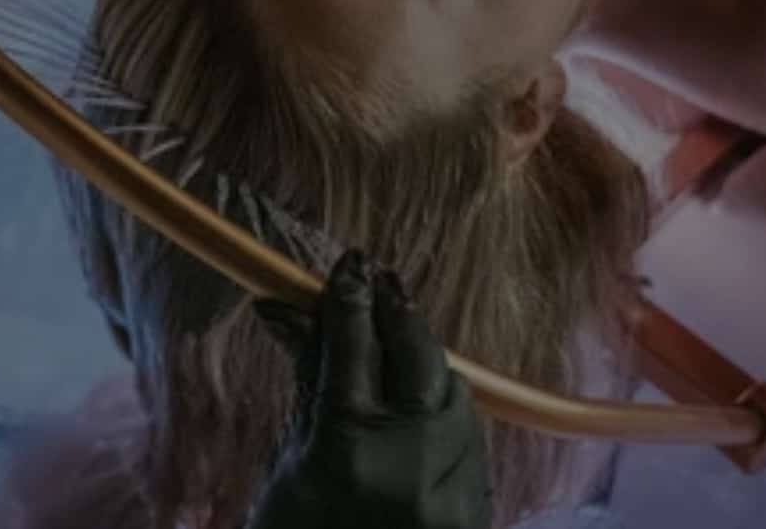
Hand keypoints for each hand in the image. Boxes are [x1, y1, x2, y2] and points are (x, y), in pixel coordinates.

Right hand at [247, 249, 490, 528]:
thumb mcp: (288, 465)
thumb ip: (308, 384)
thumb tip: (292, 313)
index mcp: (350, 450)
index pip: (354, 345)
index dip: (349, 297)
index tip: (348, 263)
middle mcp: (413, 463)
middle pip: (417, 354)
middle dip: (396, 309)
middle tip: (377, 279)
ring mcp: (454, 492)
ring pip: (455, 390)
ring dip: (425, 354)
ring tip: (399, 328)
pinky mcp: (477, 514)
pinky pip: (469, 435)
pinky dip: (446, 405)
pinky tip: (423, 391)